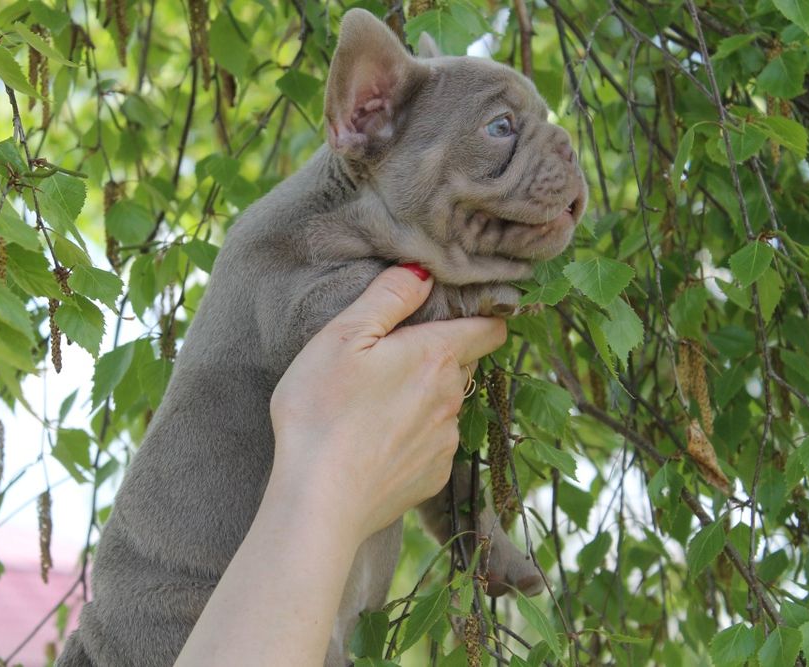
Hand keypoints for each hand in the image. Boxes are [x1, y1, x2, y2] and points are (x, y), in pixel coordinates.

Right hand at [269, 264, 507, 545]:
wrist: (319, 500)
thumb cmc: (322, 411)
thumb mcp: (342, 336)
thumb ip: (388, 297)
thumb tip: (423, 271)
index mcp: (435, 356)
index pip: (489, 328)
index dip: (480, 315)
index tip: (459, 312)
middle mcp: (452, 398)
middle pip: (463, 365)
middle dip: (441, 356)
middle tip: (396, 357)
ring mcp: (445, 442)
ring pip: (447, 406)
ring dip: (424, 399)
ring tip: (377, 405)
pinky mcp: (432, 478)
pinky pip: (434, 446)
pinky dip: (414, 439)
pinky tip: (377, 443)